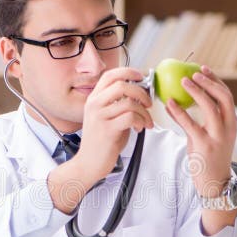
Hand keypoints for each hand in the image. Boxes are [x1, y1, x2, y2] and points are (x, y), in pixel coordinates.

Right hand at [75, 67, 153, 183]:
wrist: (88, 163)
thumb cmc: (101, 142)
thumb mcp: (107, 118)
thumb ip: (119, 105)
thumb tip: (139, 94)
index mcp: (94, 99)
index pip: (110, 76)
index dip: (128, 72)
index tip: (141, 77)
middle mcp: (94, 105)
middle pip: (122, 85)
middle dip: (141, 93)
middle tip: (148, 104)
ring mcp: (99, 117)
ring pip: (130, 103)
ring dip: (144, 112)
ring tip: (145, 122)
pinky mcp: (107, 130)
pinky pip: (130, 118)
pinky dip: (140, 122)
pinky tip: (139, 128)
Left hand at [165, 65, 236, 197]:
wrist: (215, 183)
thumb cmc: (209, 157)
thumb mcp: (209, 135)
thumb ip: (200, 119)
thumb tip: (181, 100)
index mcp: (231, 122)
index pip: (227, 96)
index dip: (216, 80)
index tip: (203, 69)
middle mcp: (228, 127)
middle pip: (223, 97)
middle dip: (209, 82)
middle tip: (193, 73)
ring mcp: (217, 136)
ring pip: (210, 107)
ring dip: (196, 92)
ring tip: (183, 82)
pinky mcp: (204, 145)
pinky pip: (190, 124)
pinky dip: (179, 111)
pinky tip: (169, 103)